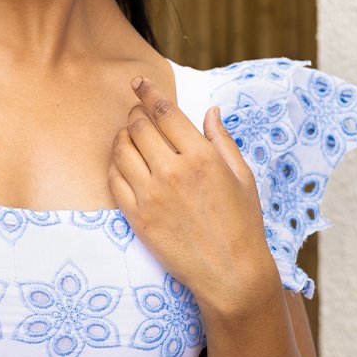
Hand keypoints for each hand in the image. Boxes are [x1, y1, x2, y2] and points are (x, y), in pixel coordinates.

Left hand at [107, 76, 279, 318]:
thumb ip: (221, 140)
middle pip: (139, 126)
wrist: (231, 274)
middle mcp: (174, 171)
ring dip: (122, 137)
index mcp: (202, 157)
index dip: (148, 92)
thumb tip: (211, 110)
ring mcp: (152, 195)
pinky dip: (115, 165)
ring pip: (122, 149)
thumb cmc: (242, 224)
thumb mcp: (242, 177)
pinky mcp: (137, 217)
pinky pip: (114, 179)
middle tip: (138, 115)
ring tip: (129, 137)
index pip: (165, 112)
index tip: (138, 82)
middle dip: (135, 114)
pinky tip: (124, 164)